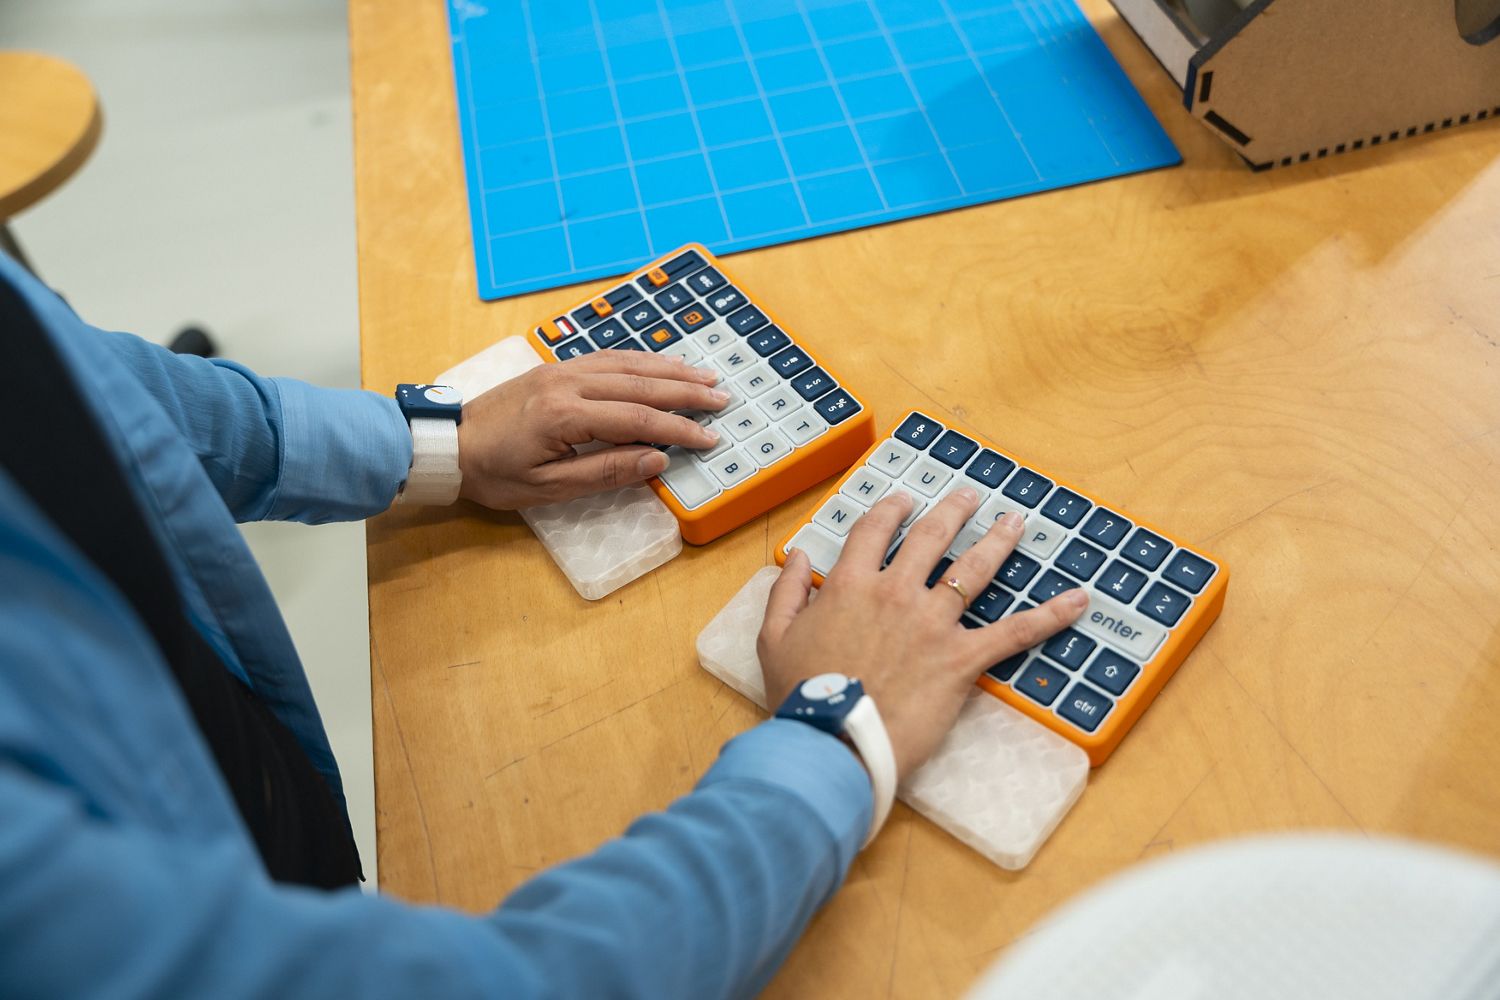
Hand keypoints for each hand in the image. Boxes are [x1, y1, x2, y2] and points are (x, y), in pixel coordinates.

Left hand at [457, 350, 728, 508]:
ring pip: (628, 363)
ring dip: (670, 369)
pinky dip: (641, 359)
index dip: (678, 429)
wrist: (448, 443)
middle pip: (641, 383)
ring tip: (704, 376)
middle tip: (722, 398)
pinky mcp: (556, 368)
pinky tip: (661, 364)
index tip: (708, 438)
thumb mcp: (548, 488)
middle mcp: (568, 383)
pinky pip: (608, 357)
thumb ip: (605, 471)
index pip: (638, 419)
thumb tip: (656, 460)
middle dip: (686, 391)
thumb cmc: (493, 473)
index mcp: (565, 416)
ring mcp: (562, 370)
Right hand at [757, 488, 1088, 780]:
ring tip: (1015, 522)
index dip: (889, 511)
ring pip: (973, 570)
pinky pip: (1014, 632)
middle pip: (930, 537)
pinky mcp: (961, 658)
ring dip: (998, 541)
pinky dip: (1051, 615)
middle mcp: (895, 592)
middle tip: (970, 496)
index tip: (903, 500)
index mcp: (849, 586)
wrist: (834, 740)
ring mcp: (932, 623)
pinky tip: (1079, 600)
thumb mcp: (773, 639)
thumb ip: (786, 592)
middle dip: (952, 511)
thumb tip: (800, 557)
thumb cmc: (802, 696)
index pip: (872, 532)